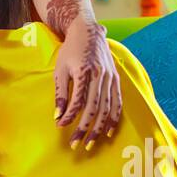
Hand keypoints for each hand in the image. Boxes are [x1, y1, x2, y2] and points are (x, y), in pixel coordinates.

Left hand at [53, 19, 121, 149]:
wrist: (88, 32)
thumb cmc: (70, 51)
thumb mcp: (60, 69)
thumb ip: (60, 93)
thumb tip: (58, 116)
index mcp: (84, 72)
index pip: (79, 101)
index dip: (70, 116)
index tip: (61, 126)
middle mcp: (100, 76)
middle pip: (94, 109)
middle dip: (85, 129)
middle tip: (76, 144)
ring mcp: (110, 78)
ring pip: (107, 109)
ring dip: (99, 129)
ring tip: (90, 143)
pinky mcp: (116, 79)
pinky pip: (117, 103)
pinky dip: (114, 119)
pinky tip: (108, 132)